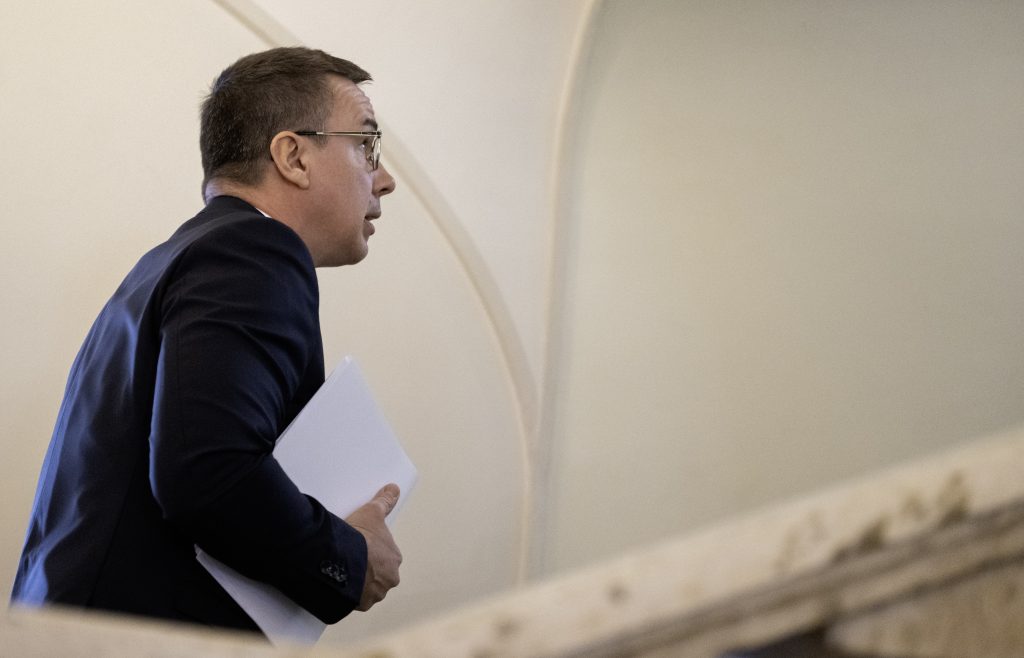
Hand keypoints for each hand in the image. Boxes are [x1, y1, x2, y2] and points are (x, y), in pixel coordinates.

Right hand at [345, 483, 401, 610]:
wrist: (342, 560)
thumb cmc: (359, 538)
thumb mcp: (372, 513)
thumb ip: (384, 501)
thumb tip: (394, 489)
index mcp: (394, 559)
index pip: (385, 556)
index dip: (371, 551)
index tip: (360, 548)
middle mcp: (389, 579)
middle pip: (378, 574)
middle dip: (367, 569)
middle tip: (350, 559)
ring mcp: (375, 594)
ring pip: (367, 589)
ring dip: (358, 583)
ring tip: (341, 572)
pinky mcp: (360, 604)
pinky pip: (354, 600)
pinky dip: (347, 595)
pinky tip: (338, 584)